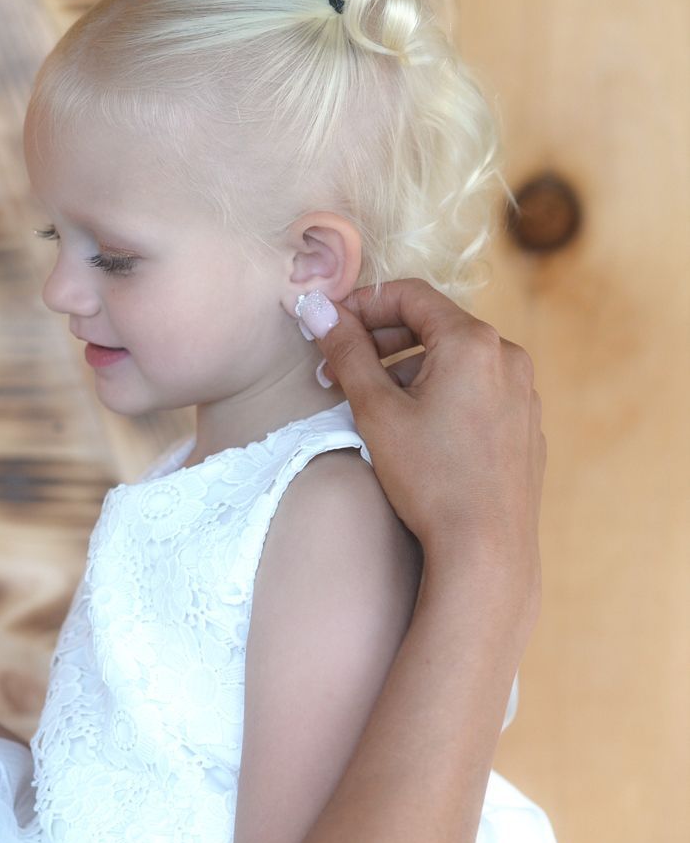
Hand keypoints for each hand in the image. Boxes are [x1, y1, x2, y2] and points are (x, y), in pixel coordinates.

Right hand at [312, 279, 544, 604]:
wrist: (487, 548)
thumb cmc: (430, 479)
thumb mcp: (375, 410)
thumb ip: (346, 352)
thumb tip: (318, 309)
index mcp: (473, 343)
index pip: (411, 295)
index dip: (363, 304)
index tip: (329, 327)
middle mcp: (508, 357)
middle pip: (434, 325)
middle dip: (379, 343)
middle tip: (337, 372)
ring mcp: (522, 392)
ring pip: (453, 360)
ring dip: (406, 370)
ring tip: (370, 406)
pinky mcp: (524, 424)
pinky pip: (476, 389)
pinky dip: (438, 393)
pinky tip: (412, 431)